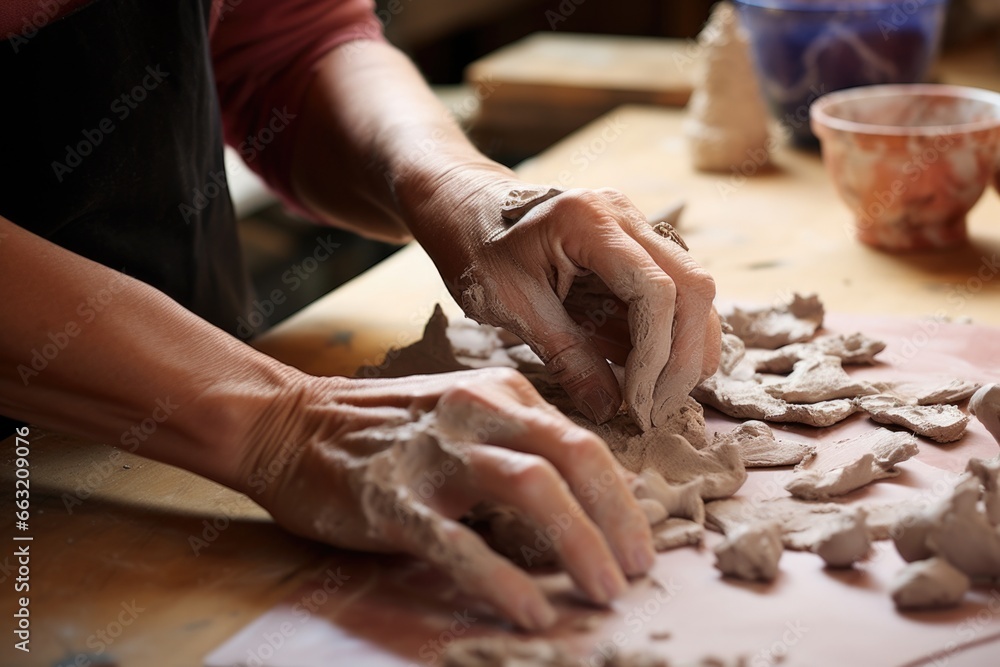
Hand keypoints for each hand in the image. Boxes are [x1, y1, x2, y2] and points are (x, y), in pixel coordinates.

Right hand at [236, 367, 654, 629]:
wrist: (289, 424)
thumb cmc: (383, 428)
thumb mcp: (462, 414)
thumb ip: (518, 445)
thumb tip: (584, 505)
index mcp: (500, 393)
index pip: (584, 442)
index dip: (622, 499)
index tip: (640, 545)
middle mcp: (476, 412)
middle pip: (574, 457)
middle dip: (618, 520)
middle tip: (638, 572)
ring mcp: (435, 453)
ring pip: (530, 489)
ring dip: (579, 544)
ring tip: (603, 592)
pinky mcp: (393, 497)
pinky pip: (460, 541)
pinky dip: (502, 579)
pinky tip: (531, 612)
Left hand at [403, 169, 721, 429]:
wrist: (463, 206)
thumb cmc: (475, 247)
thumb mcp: (509, 305)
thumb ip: (564, 356)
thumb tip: (610, 410)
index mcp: (590, 220)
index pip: (655, 289)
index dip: (656, 354)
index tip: (637, 404)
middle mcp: (626, 215)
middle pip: (693, 287)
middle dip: (683, 357)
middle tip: (656, 411)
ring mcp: (636, 228)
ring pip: (694, 291)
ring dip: (687, 349)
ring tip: (658, 400)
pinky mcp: (636, 248)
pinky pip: (674, 293)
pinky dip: (673, 336)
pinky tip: (656, 376)